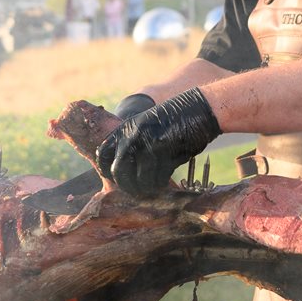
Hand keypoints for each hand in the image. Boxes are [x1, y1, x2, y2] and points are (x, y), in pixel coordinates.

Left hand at [96, 88, 220, 196]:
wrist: (199, 110)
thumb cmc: (172, 121)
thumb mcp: (145, 126)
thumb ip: (131, 143)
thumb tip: (120, 170)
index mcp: (125, 129)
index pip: (103, 155)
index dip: (107, 170)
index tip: (117, 178)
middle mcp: (133, 137)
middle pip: (118, 172)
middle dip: (127, 186)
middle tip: (136, 190)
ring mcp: (149, 145)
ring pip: (139, 180)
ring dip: (146, 188)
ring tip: (152, 187)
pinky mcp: (167, 154)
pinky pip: (158, 179)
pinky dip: (160, 184)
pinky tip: (164, 180)